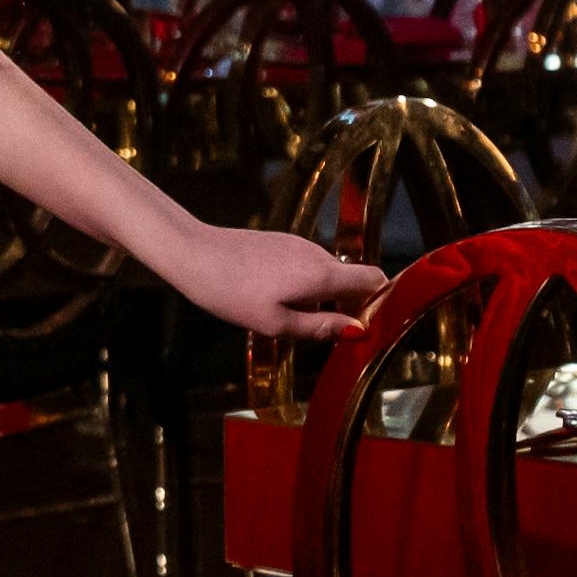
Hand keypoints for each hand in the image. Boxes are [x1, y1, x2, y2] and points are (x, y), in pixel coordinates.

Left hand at [156, 219, 388, 344]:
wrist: (193, 254)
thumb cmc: (232, 293)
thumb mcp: (276, 323)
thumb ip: (320, 327)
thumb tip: (358, 332)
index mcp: (322, 274)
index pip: (375, 279)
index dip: (382, 301)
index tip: (373, 325)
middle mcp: (317, 254)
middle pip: (352, 280)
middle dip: (348, 306)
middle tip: (326, 334)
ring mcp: (298, 244)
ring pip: (326, 275)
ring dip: (322, 299)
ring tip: (291, 321)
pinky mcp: (282, 242)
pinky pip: (307, 267)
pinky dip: (304, 287)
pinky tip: (274, 301)